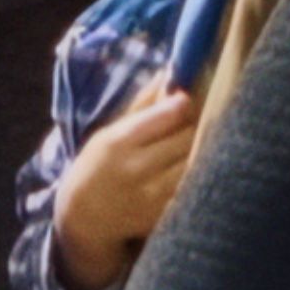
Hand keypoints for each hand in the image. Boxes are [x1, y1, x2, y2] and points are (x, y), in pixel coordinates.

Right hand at [52, 87, 197, 289]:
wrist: (84, 217)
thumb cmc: (98, 166)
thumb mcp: (110, 132)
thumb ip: (143, 104)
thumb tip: (170, 73)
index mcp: (119, 141)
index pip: (167, 115)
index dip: (184, 103)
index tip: (188, 100)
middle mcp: (137, 168)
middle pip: (188, 137)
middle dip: (198, 125)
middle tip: (202, 119)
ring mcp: (154, 195)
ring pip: (198, 163)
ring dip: (205, 149)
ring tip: (203, 143)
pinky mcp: (167, 215)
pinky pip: (196, 187)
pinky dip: (202, 174)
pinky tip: (199, 168)